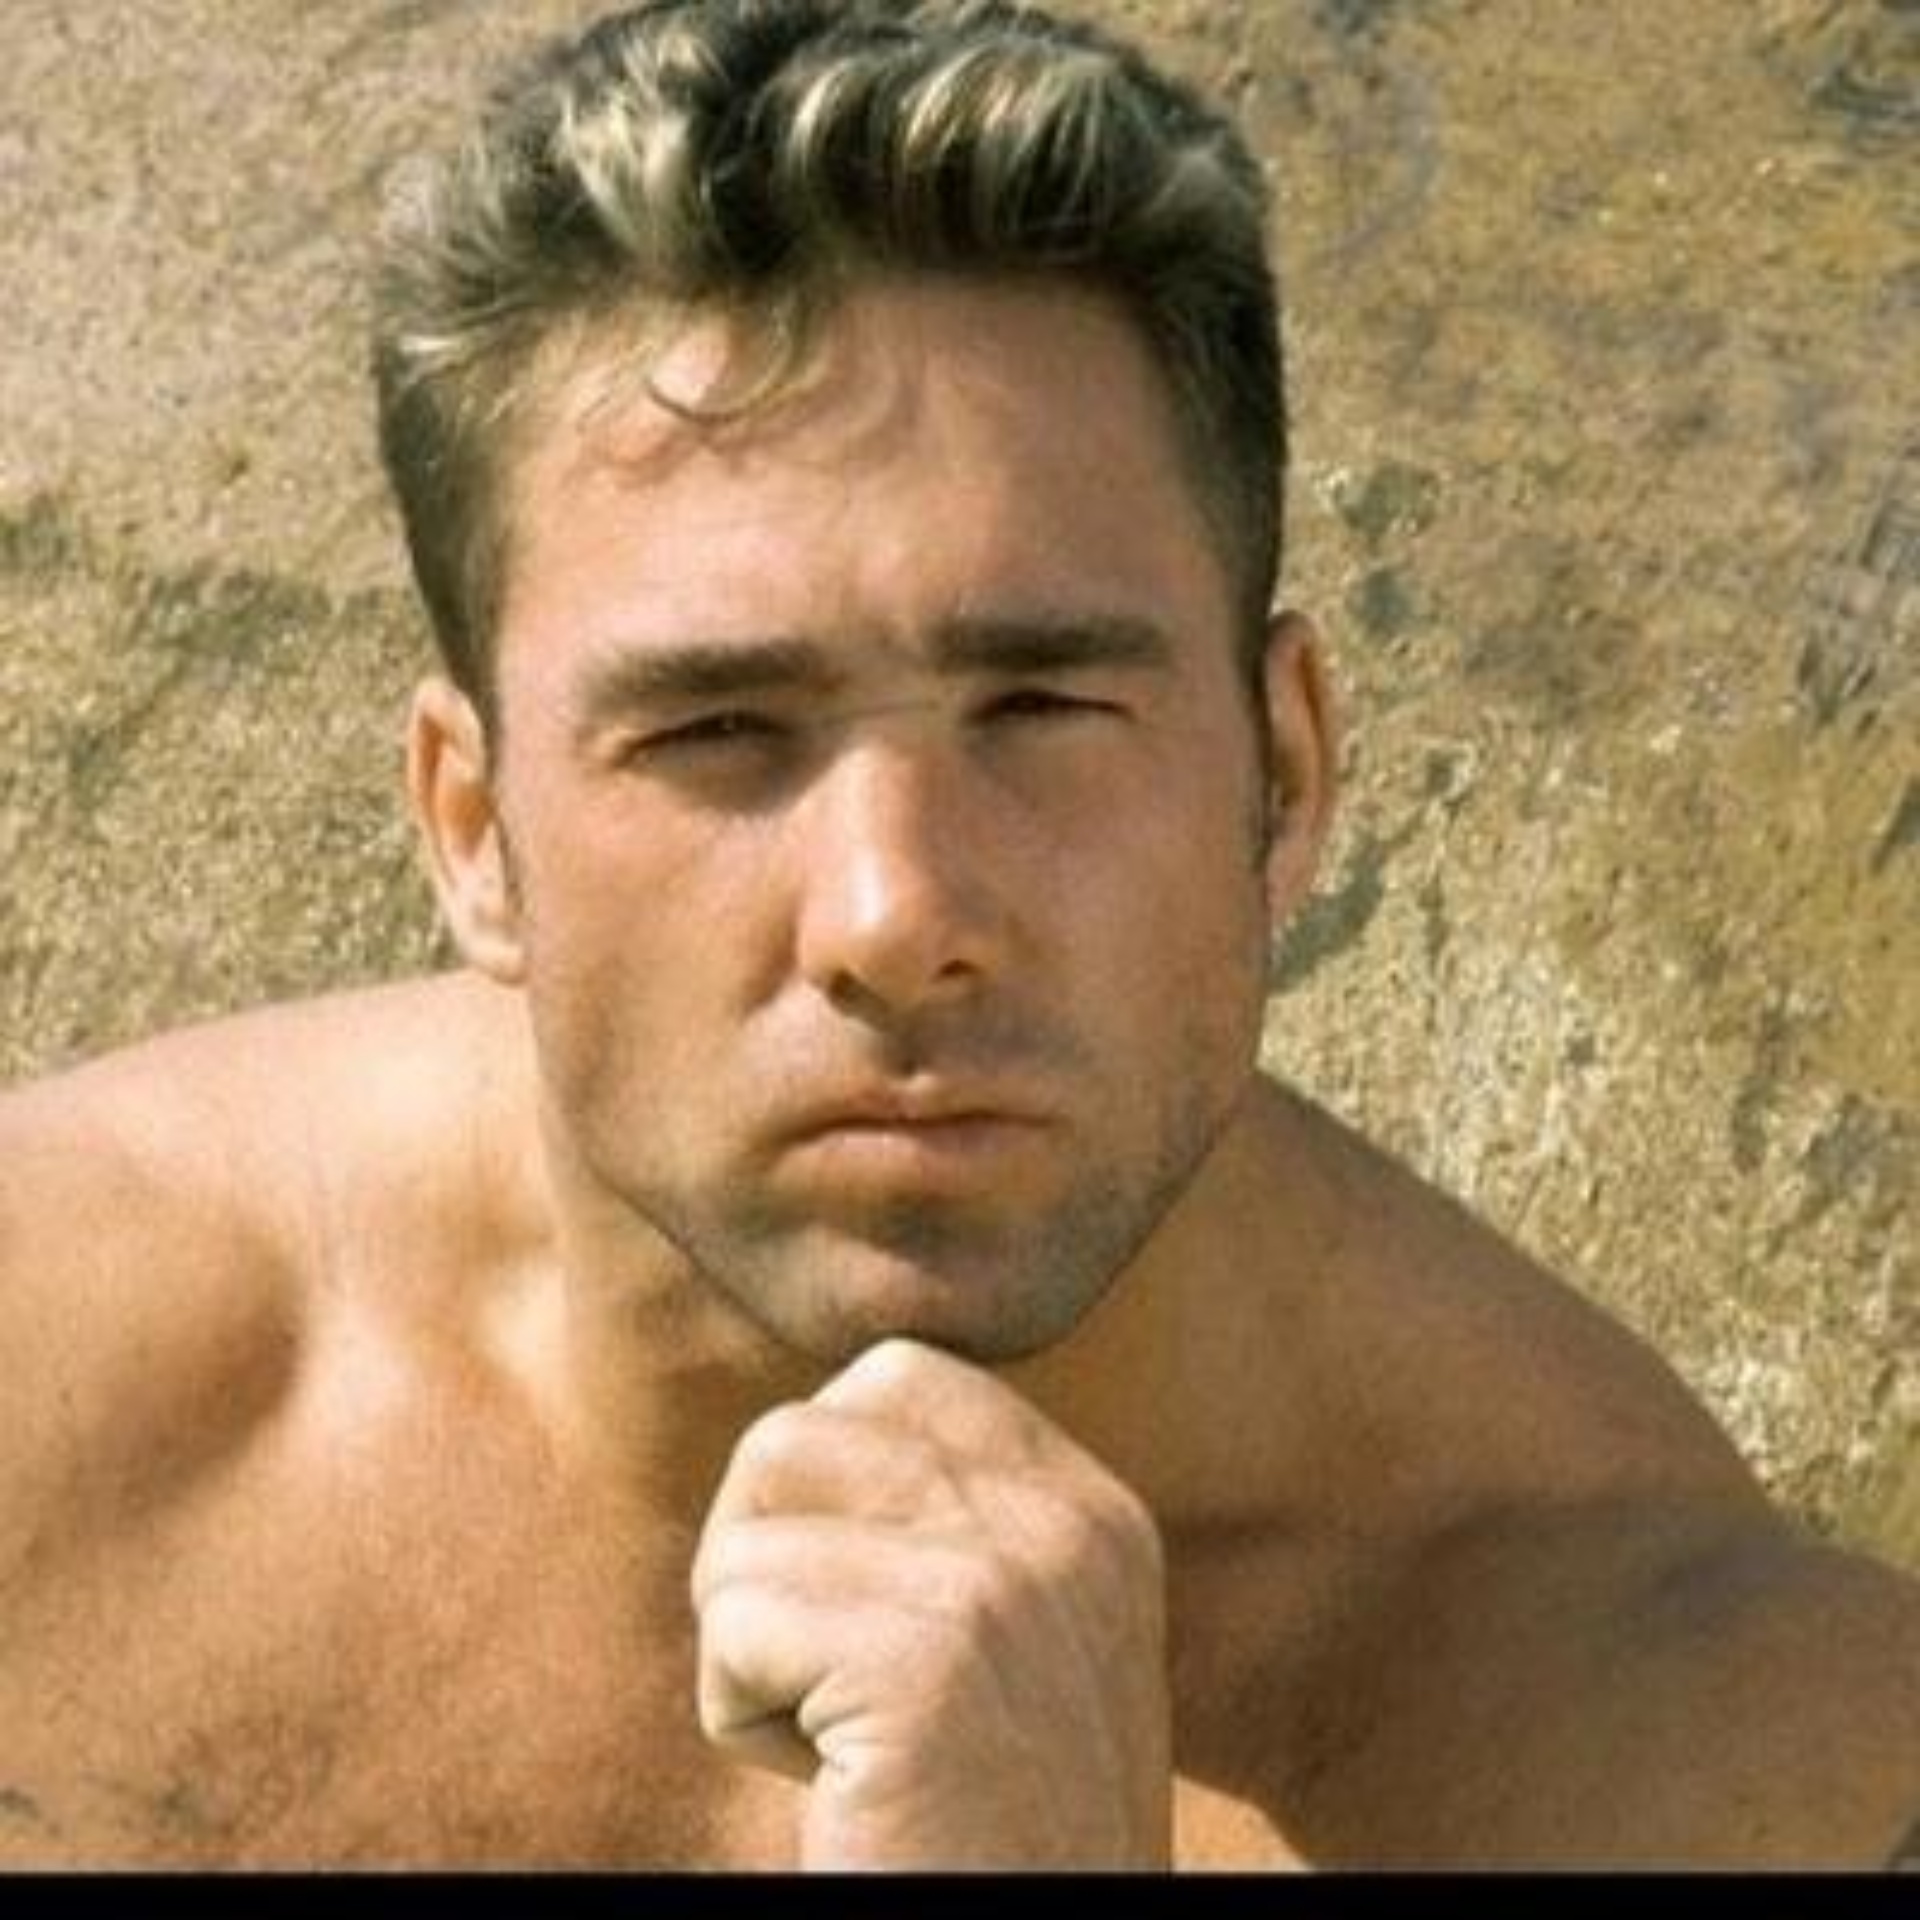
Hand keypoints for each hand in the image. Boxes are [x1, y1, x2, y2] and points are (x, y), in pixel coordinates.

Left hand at [690, 1337, 1171, 1867]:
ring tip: (835, 1735)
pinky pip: (735, 1622)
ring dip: (749, 1640)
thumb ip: (952, 1522)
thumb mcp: (1017, 1643)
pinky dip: (739, 1715)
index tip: (851, 1606)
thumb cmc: (987, 1825)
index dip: (824, 1478)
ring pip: (750, 1523)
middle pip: (799, 1432)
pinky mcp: (926, 1662)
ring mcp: (1002, 1584)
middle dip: (760, 1551)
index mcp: (1090, 1511)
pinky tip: (831, 1787)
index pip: (899, 1377)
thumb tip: (810, 1426)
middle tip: (815, 1669)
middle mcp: (1060, 1526)